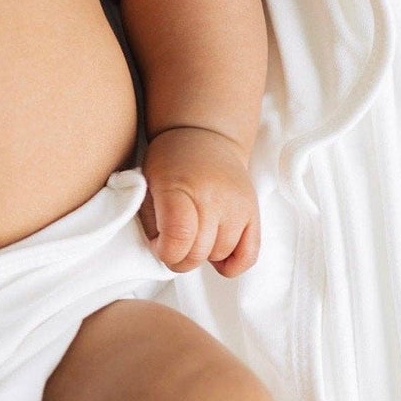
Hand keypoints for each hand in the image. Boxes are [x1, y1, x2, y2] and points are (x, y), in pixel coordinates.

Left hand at [138, 127, 260, 275]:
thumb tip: (167, 254)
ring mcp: (237, 205)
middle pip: (198, 253)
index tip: (159, 244)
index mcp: (179, 188)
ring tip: (194, 234)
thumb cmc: (169, 164)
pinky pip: (248, 257)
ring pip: (219, 256)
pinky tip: (216, 252)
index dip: (165, 252)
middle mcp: (213, 197)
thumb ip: (152, 222)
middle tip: (173, 242)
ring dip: (203, 254)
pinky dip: (231, 264)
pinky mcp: (254, 212)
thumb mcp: (146, 185)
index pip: (178, 238)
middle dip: (179, 258)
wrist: (204, 137)